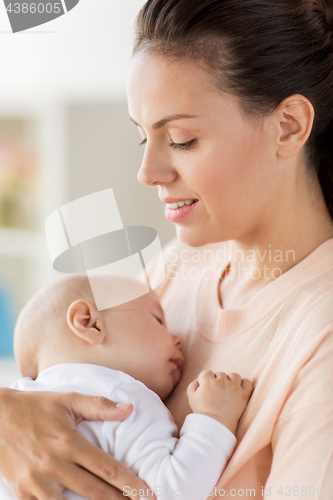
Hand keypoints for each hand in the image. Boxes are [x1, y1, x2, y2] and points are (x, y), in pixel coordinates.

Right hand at [0, 388, 153, 499]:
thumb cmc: (36, 406)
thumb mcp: (67, 400)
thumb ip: (99, 405)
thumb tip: (129, 408)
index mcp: (69, 442)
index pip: (108, 468)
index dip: (131, 484)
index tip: (149, 495)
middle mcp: (54, 465)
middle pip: (96, 493)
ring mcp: (37, 483)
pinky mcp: (22, 494)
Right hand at [187, 370, 252, 434]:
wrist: (216, 426)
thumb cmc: (203, 413)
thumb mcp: (191, 399)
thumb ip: (192, 386)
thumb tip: (198, 381)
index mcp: (207, 381)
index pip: (206, 373)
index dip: (206, 380)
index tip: (207, 389)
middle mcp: (221, 381)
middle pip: (220, 374)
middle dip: (218, 381)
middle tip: (218, 393)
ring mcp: (233, 387)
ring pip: (234, 375)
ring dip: (231, 380)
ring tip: (229, 390)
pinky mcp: (243, 394)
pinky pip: (247, 382)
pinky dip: (244, 384)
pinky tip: (240, 390)